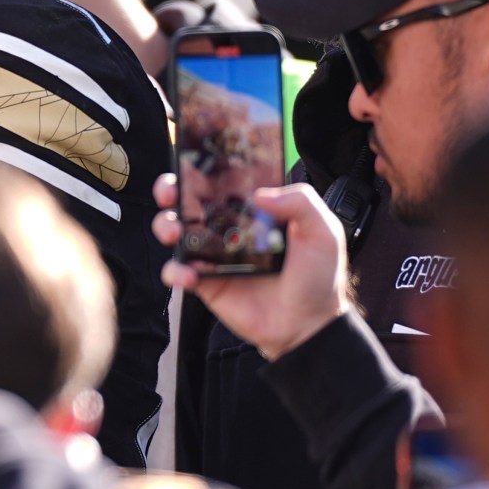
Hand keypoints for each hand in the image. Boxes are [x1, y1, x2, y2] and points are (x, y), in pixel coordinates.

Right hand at [152, 174, 349, 360]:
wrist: (309, 325)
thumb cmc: (318, 278)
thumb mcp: (323, 231)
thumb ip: (301, 201)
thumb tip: (260, 195)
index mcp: (254, 210)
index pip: (223, 182)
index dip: (202, 170)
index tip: (192, 163)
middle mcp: (229, 228)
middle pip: (189, 201)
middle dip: (171, 190)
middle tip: (170, 193)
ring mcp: (214, 255)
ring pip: (175, 232)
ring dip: (165, 225)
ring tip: (174, 233)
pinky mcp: (205, 283)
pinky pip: (177, 272)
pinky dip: (175, 271)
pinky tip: (190, 275)